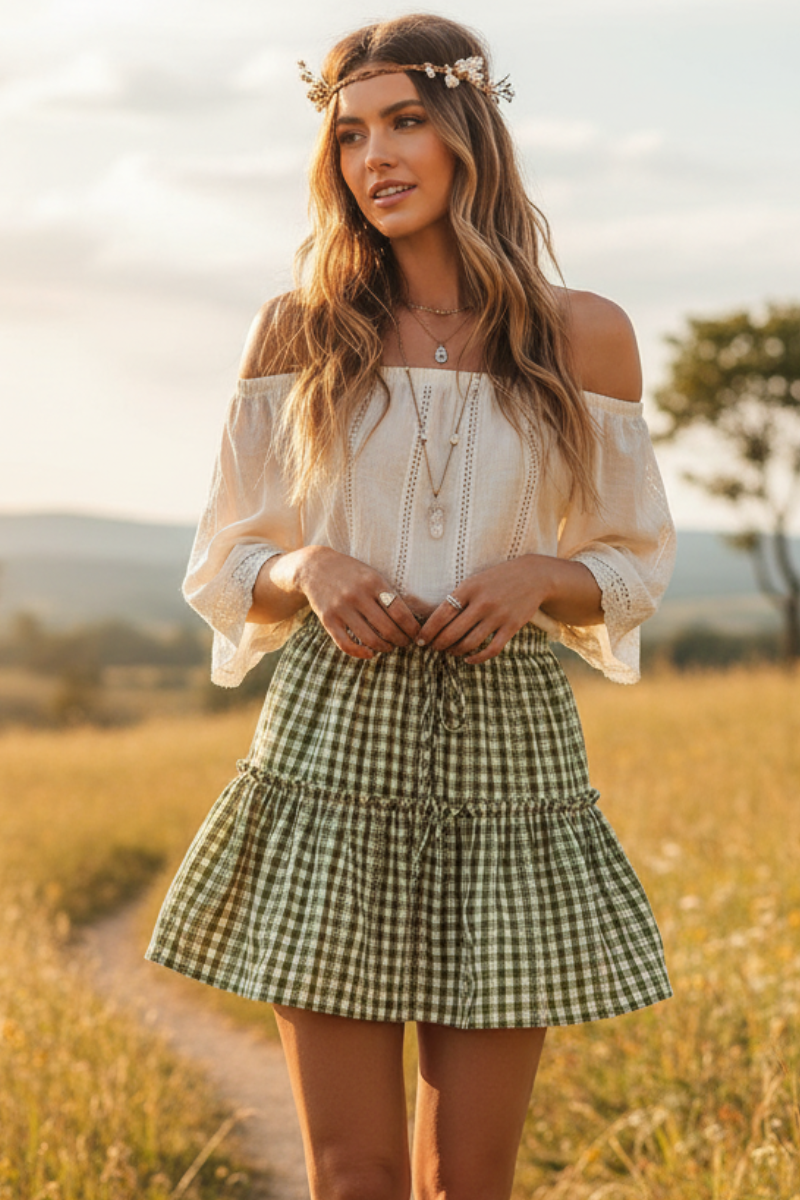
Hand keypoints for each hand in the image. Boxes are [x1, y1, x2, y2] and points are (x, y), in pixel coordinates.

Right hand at [292, 546, 421, 659]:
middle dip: (401, 640)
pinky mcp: (327, 619)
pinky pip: (346, 644)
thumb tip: (411, 618)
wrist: (314, 567)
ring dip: (384, 647)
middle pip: (387, 628)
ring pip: (369, 639)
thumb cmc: (350, 573)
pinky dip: (361, 653)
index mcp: (373, 582)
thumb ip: (388, 592)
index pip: (400, 612)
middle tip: (406, 643)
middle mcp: (357, 595)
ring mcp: (341, 608)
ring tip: (390, 647)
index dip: (412, 628)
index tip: (416, 634)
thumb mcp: (371, 574)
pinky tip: (370, 653)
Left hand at [414, 556, 558, 664]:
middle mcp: (482, 602)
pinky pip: (491, 649)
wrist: (534, 576)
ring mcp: (498, 616)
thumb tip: (435, 620)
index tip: (420, 640)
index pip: (441, 614)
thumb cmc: (498, 579)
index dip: (428, 631)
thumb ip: (458, 597)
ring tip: (450, 652)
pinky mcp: (512, 627)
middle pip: (452, 632)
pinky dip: (477, 658)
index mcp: (469, 588)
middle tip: (433, 648)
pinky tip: (468, 659)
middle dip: (438, 644)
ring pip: (469, 643)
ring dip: (455, 651)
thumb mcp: (475, 581)